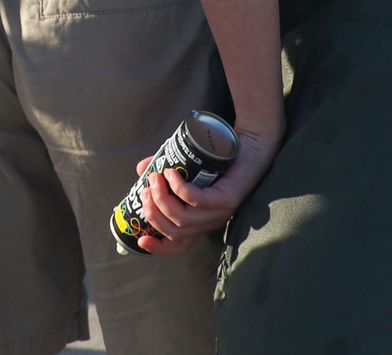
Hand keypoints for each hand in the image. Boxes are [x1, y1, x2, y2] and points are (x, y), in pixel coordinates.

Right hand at [131, 121, 283, 256]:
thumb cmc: (219, 157)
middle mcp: (211, 221)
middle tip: (145, 190)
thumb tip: (141, 170)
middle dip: (154, 213)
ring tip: (155, 177)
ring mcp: (219, 212)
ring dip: (162, 199)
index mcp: (202, 220)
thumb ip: (165, 170)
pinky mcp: (226, 198)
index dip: (159, 247)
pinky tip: (171, 173)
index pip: (180, 245)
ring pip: (183, 218)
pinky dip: (178, 188)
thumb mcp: (187, 167)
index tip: (139, 238)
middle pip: (175, 231)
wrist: (252, 143)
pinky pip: (196, 199)